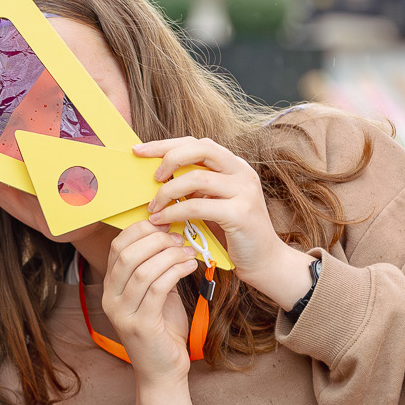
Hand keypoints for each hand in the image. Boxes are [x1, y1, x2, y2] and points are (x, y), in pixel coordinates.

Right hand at [100, 222, 199, 383]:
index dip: (142, 229)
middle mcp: (110, 298)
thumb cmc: (163, 330)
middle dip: (157, 239)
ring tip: (188, 252)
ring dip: (169, 255)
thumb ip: (157, 267)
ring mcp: (122, 313)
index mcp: (111, 286)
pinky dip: (175, 272)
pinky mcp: (140, 325)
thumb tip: (172, 235)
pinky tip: (190, 266)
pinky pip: (156, 288)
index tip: (166, 224)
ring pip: (142, 269)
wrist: (164, 370)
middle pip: (128, 254)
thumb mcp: (157, 293)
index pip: (118, 246)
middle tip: (180, 237)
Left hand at [136, 137, 314, 310]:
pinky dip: (175, 212)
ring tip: (153, 207)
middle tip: (152, 177)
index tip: (140, 150)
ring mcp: (244, 191)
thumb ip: (195, 187)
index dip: (167, 144)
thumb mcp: (213, 202)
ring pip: (197, 177)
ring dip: (168, 191)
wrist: (264, 261)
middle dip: (169, 157)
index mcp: (234, 165)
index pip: (198, 143)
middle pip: (201, 148)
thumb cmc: (233, 233)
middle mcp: (242, 172)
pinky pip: (198, 206)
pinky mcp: (240, 213)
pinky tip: (162, 220)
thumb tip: (157, 179)